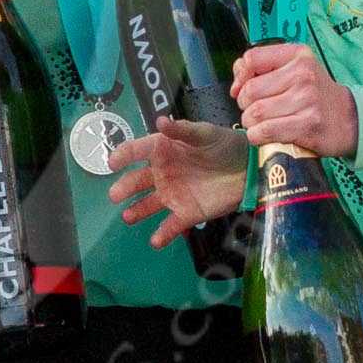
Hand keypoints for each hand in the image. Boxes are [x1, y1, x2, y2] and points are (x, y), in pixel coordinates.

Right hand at [106, 117, 249, 249]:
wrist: (249, 168)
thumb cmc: (224, 145)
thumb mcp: (204, 133)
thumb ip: (182, 130)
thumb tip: (160, 121)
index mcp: (163, 150)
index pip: (137, 151)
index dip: (123, 156)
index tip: (113, 164)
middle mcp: (163, 173)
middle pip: (137, 181)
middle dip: (124, 188)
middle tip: (115, 195)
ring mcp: (173, 194)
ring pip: (148, 205)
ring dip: (136, 211)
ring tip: (128, 217)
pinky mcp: (187, 213)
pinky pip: (171, 226)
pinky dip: (162, 235)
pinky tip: (155, 241)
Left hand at [232, 43, 359, 158]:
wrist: (350, 119)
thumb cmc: (315, 95)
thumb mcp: (295, 69)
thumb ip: (262, 67)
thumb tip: (236, 82)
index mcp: (297, 55)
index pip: (251, 59)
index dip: (240, 76)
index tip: (242, 88)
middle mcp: (303, 74)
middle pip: (250, 90)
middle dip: (245, 104)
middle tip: (255, 110)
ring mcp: (306, 100)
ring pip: (255, 113)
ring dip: (250, 123)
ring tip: (261, 123)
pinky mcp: (307, 125)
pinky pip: (265, 131)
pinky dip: (257, 136)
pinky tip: (264, 135)